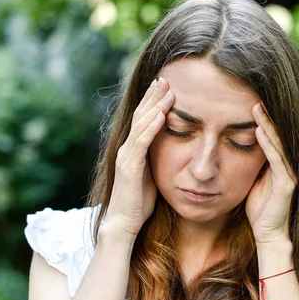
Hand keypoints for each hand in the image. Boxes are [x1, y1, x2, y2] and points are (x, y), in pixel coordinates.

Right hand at [105, 77, 174, 236]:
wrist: (125, 222)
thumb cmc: (140, 200)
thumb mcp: (152, 173)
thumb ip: (157, 158)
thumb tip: (173, 147)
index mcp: (134, 148)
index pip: (144, 119)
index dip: (154, 101)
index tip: (166, 85)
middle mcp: (127, 148)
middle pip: (141, 115)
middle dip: (153, 96)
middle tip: (165, 77)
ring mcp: (126, 156)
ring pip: (141, 125)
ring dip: (154, 106)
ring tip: (167, 90)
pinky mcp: (129, 167)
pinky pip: (141, 143)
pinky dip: (151, 127)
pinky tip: (161, 115)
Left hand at [246, 102, 297, 245]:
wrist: (269, 234)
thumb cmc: (259, 210)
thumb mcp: (252, 182)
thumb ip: (251, 166)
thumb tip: (236, 149)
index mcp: (278, 165)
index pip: (270, 138)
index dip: (262, 121)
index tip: (250, 103)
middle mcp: (286, 166)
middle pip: (276, 136)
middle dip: (265, 117)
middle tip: (254, 97)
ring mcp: (288, 174)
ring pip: (277, 144)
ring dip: (266, 125)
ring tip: (256, 107)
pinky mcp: (286, 184)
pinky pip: (275, 160)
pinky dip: (267, 144)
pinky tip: (259, 131)